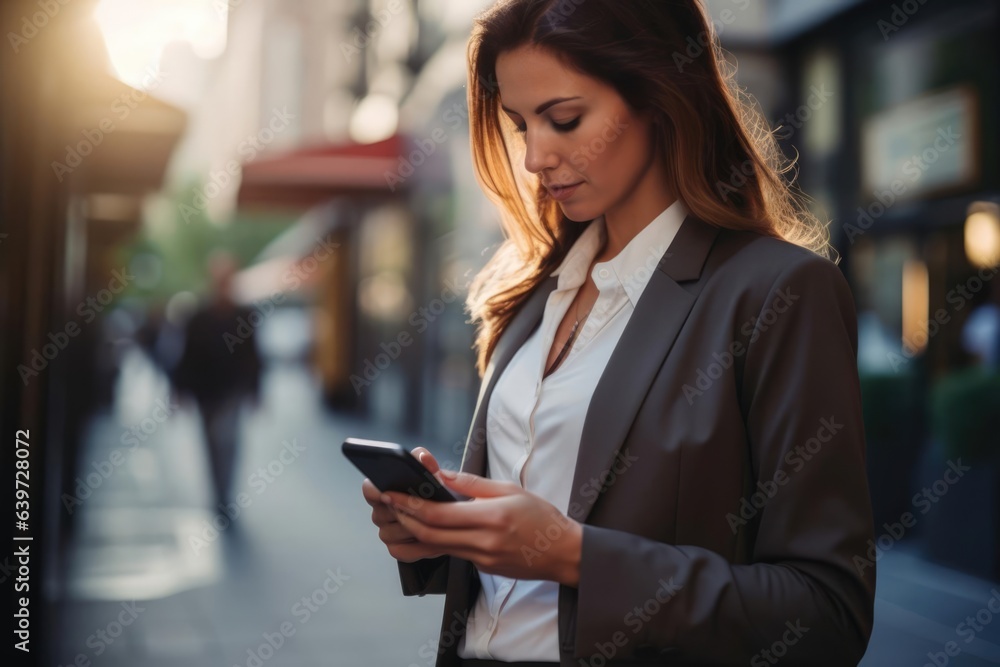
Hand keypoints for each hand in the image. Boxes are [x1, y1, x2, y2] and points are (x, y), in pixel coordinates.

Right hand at [361, 447, 448, 562]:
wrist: (452, 516)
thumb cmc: (437, 492)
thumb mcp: (433, 473)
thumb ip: (426, 462)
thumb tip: (423, 457)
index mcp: (382, 489)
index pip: (369, 489)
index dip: (376, 490)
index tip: (386, 491)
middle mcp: (380, 512)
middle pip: (381, 513)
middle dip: (401, 510)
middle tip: (419, 505)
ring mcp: (386, 532)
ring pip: (392, 533)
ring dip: (411, 528)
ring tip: (430, 521)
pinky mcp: (397, 549)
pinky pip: (401, 551)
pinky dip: (417, 546)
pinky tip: (431, 537)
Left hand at [382, 468, 582, 586]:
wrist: (563, 553)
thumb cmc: (541, 517)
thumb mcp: (509, 490)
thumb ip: (471, 484)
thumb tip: (440, 475)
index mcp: (491, 517)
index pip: (439, 514)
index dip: (410, 505)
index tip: (393, 494)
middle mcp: (483, 542)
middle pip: (430, 533)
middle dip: (404, 518)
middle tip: (388, 502)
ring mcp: (482, 558)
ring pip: (436, 546)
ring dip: (413, 531)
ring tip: (399, 514)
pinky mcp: (482, 568)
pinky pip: (450, 553)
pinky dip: (432, 540)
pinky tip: (423, 529)